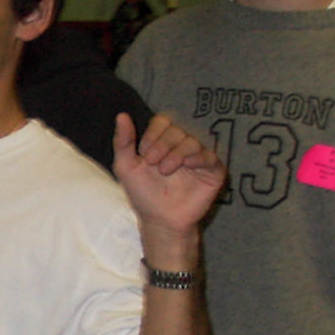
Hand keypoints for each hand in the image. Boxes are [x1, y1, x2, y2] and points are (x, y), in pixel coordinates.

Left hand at [113, 113, 224, 257]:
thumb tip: (121, 115)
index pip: (163, 121)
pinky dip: (198, 157)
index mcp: (163, 141)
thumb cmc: (143, 194)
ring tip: (166, 170)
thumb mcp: (126, 167)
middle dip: (163, 144)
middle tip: (154, 164)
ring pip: (193, 141)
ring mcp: (198, 157)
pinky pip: (210, 156)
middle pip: (177, 130)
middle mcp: (182, 146)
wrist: (159, 220)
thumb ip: (123, 141)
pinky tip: (188, 165)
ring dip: (177, 153)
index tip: (144, 154)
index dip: (154, 134)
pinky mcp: (213, 171)